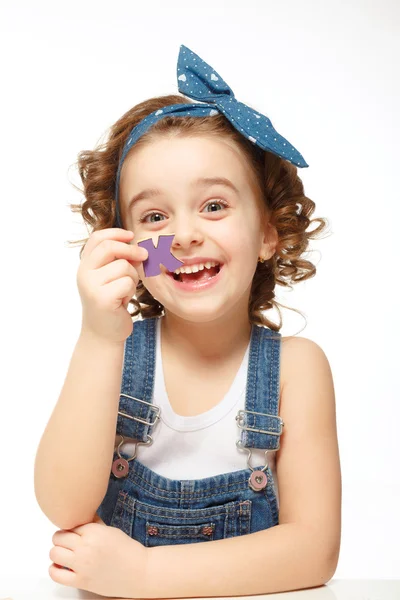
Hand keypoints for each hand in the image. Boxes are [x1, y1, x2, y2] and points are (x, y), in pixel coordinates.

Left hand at [49, 512, 148, 597]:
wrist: (139, 571)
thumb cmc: (127, 550)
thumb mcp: (111, 530)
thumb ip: (94, 524)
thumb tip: (81, 514)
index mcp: (94, 531)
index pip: (70, 525)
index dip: (71, 529)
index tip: (75, 533)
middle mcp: (86, 546)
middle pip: (58, 537)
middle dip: (62, 539)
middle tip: (68, 543)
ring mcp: (82, 565)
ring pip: (54, 553)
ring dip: (57, 552)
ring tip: (65, 554)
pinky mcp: (81, 581)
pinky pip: (56, 575)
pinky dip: (54, 570)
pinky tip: (60, 567)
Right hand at [77, 227, 148, 343]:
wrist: (103, 333)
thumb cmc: (111, 303)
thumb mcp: (111, 278)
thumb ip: (118, 260)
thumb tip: (139, 246)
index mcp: (85, 265)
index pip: (97, 238)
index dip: (116, 233)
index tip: (131, 236)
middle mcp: (84, 273)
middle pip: (110, 247)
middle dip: (131, 250)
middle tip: (145, 255)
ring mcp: (91, 286)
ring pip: (123, 266)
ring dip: (132, 277)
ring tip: (125, 291)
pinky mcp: (101, 298)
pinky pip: (126, 282)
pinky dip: (131, 290)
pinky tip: (124, 301)